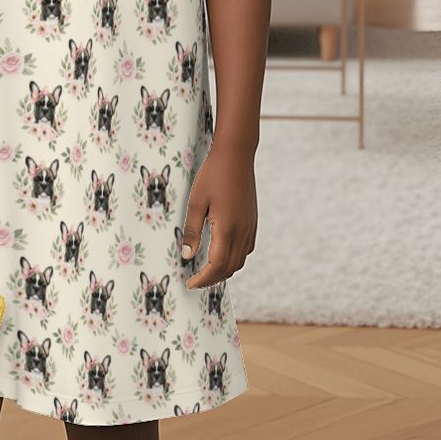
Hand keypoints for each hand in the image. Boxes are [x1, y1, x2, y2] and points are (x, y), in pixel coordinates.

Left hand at [180, 141, 256, 289]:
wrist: (236, 155)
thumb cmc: (212, 175)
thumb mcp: (196, 202)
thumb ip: (192, 231)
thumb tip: (187, 256)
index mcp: (227, 229)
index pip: (216, 266)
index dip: (203, 279)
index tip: (190, 284)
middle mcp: (242, 232)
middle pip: (229, 268)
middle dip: (213, 279)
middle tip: (195, 280)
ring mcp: (250, 227)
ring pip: (240, 260)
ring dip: (224, 270)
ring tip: (207, 270)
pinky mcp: (253, 221)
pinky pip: (246, 248)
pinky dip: (234, 257)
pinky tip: (222, 252)